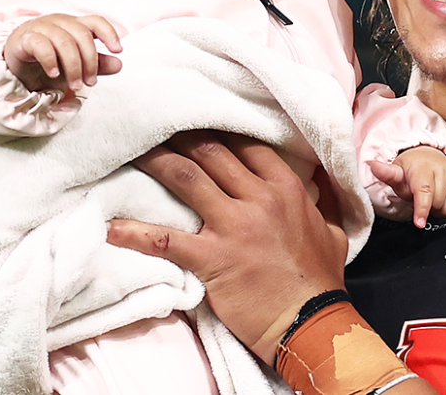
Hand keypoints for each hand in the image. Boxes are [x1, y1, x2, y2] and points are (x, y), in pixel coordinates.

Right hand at [3, 14, 122, 91]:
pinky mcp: (25, 38)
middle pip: (82, 36)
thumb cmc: (49, 60)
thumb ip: (97, 64)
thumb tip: (119, 65)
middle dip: (90, 62)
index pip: (96, 22)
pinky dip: (51, 61)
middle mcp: (60, 22)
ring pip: (64, 41)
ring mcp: (42, 27)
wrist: (17, 64)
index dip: (109, 34)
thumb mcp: (77, 64)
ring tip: (74, 85)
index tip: (117, 50)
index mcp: (75, 25)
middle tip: (90, 82)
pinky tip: (54, 74)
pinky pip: (41, 45)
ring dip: (73, 67)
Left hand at [105, 131, 347, 363]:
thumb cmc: (321, 279)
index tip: (200, 124)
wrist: (309, 321)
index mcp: (286, 189)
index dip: (220, 130)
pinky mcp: (211, 258)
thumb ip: (323, 200)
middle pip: (212, 151)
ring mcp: (233, 226)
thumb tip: (321, 180)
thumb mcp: (334, 230)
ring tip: (133, 152)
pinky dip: (135, 232)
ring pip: (186, 178)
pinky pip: (165, 239)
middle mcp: (258, 198)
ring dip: (156, 162)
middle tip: (157, 128)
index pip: (247, 145)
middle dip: (182, 136)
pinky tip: (112, 227)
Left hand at [369, 146, 445, 228]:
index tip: (419, 223)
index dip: (422, 209)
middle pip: (438, 205)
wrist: (431, 157)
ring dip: (441, 210)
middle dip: (429, 208)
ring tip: (434, 199)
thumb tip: (372, 165)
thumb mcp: (397, 171)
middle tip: (423, 199)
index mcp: (424, 169)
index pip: (425, 192)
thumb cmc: (413, 169)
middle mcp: (444, 171)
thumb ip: (386, 173)